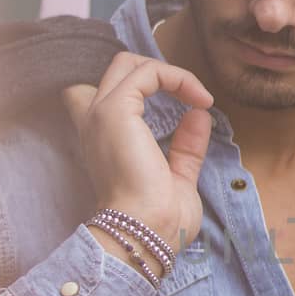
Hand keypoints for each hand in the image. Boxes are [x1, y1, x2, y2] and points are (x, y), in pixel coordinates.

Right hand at [61, 52, 214, 256]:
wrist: (146, 232)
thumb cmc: (158, 218)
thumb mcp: (177, 176)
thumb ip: (186, 146)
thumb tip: (199, 116)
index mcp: (104, 140)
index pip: (108, 94)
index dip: (145, 88)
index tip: (185, 106)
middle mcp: (95, 122)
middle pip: (119, 70)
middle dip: (158, 73)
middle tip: (191, 95)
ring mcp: (102, 113)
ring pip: (128, 64)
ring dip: (169, 72)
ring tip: (199, 95)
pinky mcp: (116, 108)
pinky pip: (146, 73)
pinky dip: (177, 77)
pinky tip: (199, 99)